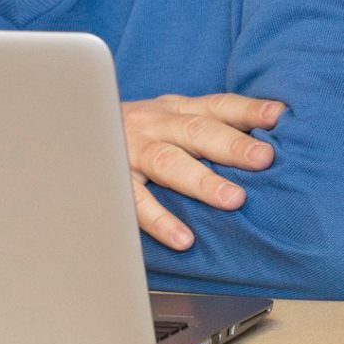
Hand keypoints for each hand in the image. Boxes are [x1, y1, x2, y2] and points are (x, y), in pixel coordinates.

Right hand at [121, 93, 280, 250]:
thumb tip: (271, 134)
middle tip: (263, 158)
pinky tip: (183, 238)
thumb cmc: (132, 132)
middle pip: (194, 130)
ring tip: (233, 199)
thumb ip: (208, 125)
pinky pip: (134, 201)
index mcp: (172, 110)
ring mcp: (129, 151)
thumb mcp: (167, 118)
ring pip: (166, 162)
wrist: (65, 129)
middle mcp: (152, 125)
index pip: (215, 105)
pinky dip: (158, 219)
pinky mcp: (109, 179)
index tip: (279, 116)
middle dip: (230, 144)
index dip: (246, 109)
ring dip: (200, 179)